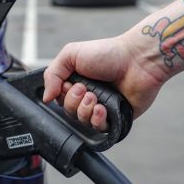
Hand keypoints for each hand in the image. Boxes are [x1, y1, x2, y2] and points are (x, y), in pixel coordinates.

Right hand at [43, 33, 167, 131]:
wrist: (137, 60)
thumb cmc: (108, 53)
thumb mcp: (71, 54)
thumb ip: (52, 73)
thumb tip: (46, 97)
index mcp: (77, 81)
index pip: (59, 99)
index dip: (62, 95)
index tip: (70, 84)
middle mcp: (88, 96)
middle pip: (68, 112)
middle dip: (73, 102)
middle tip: (85, 89)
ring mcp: (102, 108)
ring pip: (82, 123)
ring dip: (85, 110)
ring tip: (95, 97)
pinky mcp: (116, 118)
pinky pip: (100, 129)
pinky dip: (98, 120)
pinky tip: (103, 109)